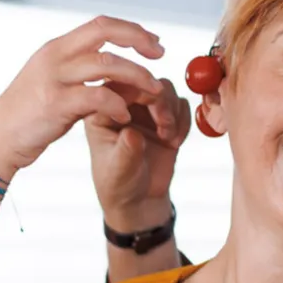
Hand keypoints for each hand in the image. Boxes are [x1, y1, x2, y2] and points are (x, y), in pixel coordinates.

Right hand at [0, 16, 166, 179]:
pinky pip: (98, 97)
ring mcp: (54, 79)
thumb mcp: (50, 83)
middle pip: (105, 31)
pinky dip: (117, 105)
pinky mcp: (56, 104)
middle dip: (139, 39)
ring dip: (137, 76)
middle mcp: (54, 56)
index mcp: (56, 48)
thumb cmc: (26, 117)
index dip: (131, 29)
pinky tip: (125, 117)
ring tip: (153, 91)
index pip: (100, 24)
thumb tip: (108, 66)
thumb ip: (76, 71)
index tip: (153, 43)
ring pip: (108, 64)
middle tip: (161, 55)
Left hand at [86, 76, 188, 222]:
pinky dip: (183, 120)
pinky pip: (180, 104)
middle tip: (165, 129)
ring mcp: (142, 108)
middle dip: (161, 103)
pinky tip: (175, 142)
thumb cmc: (119, 184)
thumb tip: (132, 133)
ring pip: (165, 89)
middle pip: (145, 83)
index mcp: (99, 112)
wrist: (139, 198)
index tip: (158, 109)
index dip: (141, 91)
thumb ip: (126, 151)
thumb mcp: (119, 170)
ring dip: (173, 112)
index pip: (118, 87)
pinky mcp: (162, 115)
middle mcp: (120, 104)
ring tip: (169, 140)